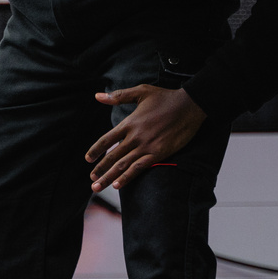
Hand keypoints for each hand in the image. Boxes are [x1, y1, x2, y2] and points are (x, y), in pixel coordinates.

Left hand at [85, 85, 206, 190]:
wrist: (189, 105)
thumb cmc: (166, 97)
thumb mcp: (141, 91)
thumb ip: (119, 96)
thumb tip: (97, 96)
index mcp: (129, 122)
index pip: (107, 139)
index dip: (96, 150)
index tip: (88, 159)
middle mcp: (135, 136)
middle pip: (112, 156)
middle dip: (100, 169)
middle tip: (91, 180)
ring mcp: (146, 146)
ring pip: (123, 165)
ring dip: (109, 177)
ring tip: (97, 187)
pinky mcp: (159, 153)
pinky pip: (139, 168)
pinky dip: (127, 177)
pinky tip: (118, 185)